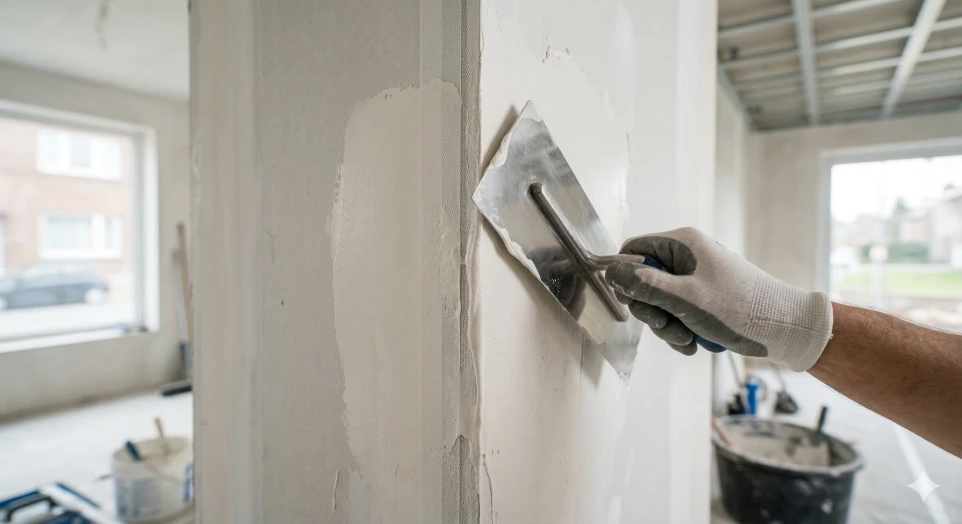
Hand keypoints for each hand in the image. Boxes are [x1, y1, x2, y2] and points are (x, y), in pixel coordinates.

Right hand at [604, 227, 832, 370]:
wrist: (786, 329)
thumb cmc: (739, 309)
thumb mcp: (685, 299)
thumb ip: (644, 285)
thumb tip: (610, 271)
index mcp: (683, 244)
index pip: (634, 250)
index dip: (626, 276)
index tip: (633, 302)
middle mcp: (688, 257)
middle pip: (644, 281)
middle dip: (652, 310)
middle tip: (667, 325)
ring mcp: (696, 279)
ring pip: (660, 302)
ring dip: (668, 326)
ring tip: (688, 339)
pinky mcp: (704, 299)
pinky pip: (678, 313)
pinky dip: (682, 330)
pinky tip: (696, 343)